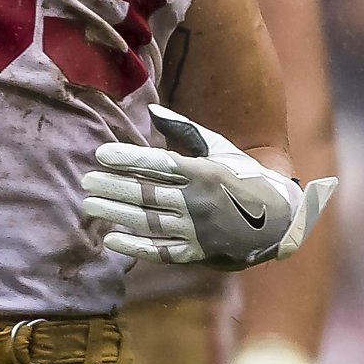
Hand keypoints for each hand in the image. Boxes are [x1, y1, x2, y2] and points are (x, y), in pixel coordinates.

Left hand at [80, 105, 335, 270]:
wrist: (278, 219)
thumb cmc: (242, 175)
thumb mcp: (219, 148)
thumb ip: (185, 130)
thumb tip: (152, 109)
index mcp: (205, 172)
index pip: (159, 163)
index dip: (128, 158)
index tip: (101, 154)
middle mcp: (200, 201)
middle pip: (148, 193)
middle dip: (113, 186)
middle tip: (86, 181)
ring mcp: (199, 230)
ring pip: (149, 221)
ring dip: (116, 213)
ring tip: (90, 205)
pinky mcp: (199, 253)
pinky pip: (162, 251)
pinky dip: (136, 247)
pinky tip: (112, 239)